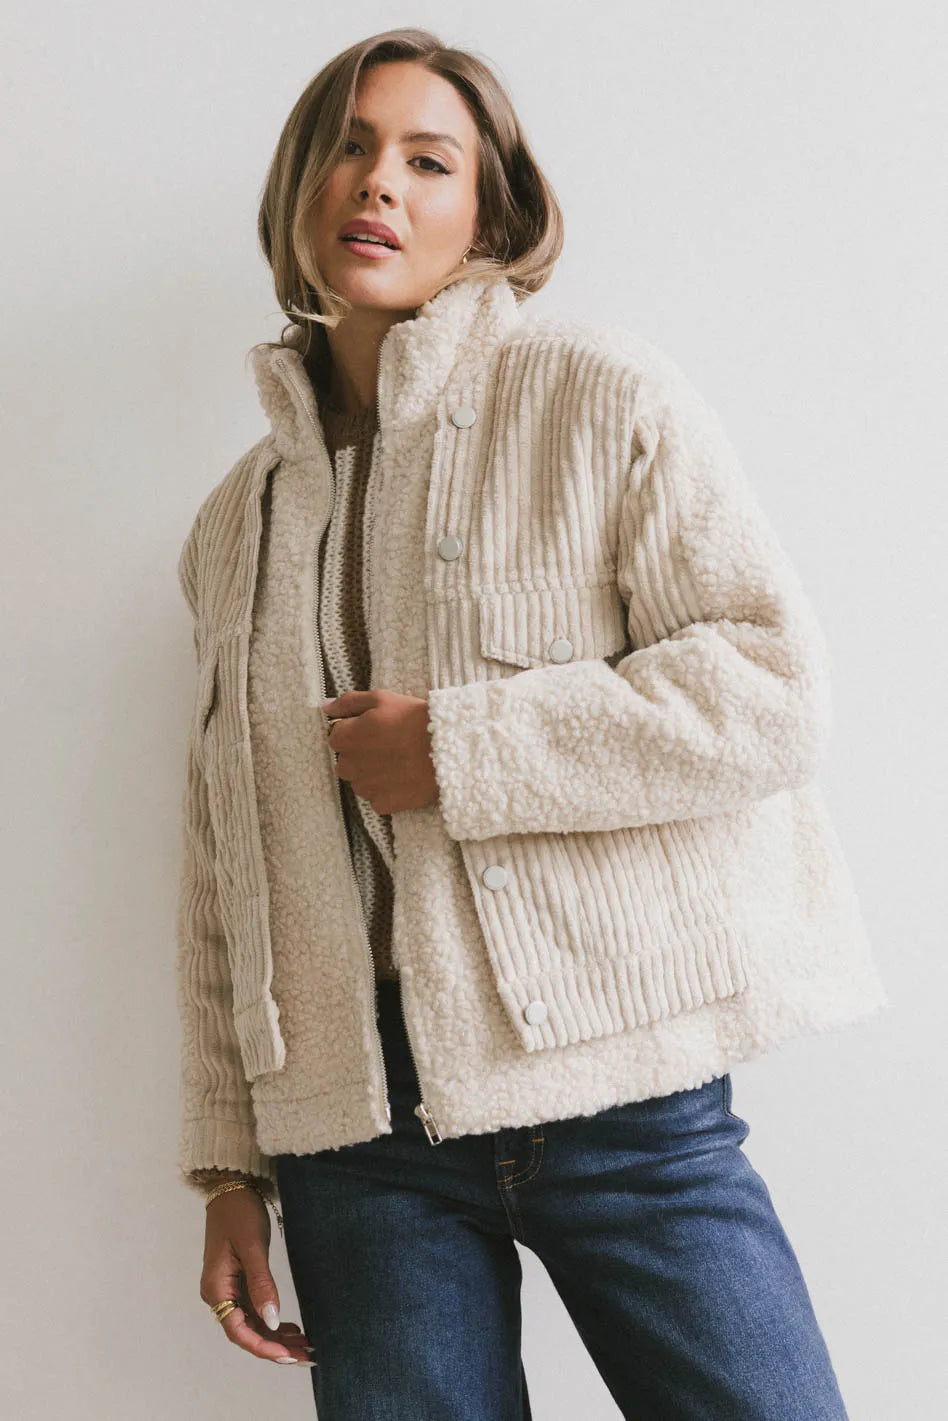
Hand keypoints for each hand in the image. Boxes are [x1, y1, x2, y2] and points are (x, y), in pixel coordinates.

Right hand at [200, 1189, 313, 1366]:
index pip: (238, 1330)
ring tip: (305, 1345)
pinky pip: (255, 1309)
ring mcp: (229, 1288)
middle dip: (275, 1347)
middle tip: (306, 1356)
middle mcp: (219, 1294)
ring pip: (253, 1322)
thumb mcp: (252, 1247)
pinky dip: (273, 1320)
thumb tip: (271, 1320)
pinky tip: (292, 1328)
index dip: (263, 1347)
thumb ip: (261, 1283)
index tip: (288, 1355)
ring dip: (277, 1336)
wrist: (232, 1188)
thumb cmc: (239, 1213)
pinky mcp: (239, 1280)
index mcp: (216, 1288)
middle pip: (247, 1331)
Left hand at [322, 688, 439, 813]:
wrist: (448, 749)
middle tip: (388, 746)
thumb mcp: (382, 699)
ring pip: (360, 781)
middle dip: (361, 755)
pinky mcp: (382, 804)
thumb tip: (324, 708)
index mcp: (346, 738)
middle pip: (346, 762)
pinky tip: (403, 778)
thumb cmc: (415, 719)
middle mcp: (349, 766)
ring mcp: (365, 788)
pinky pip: (376, 798)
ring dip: (372, 774)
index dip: (355, 732)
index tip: (375, 730)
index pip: (336, 737)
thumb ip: (348, 703)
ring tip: (398, 762)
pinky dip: (386, 790)